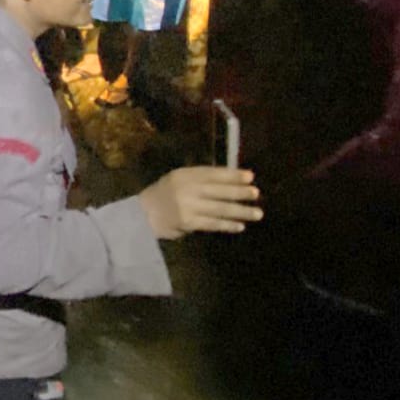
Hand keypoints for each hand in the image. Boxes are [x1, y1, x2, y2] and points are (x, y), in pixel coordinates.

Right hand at [139, 167, 261, 238]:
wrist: (142, 215)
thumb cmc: (162, 195)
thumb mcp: (177, 179)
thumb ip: (199, 179)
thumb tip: (230, 183)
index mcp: (185, 174)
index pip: (214, 173)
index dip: (233, 175)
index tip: (250, 176)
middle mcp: (187, 188)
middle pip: (219, 190)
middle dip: (240, 192)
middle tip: (256, 194)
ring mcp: (188, 206)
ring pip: (219, 208)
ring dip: (240, 211)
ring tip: (257, 213)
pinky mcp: (188, 222)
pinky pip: (212, 223)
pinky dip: (227, 225)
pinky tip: (240, 226)